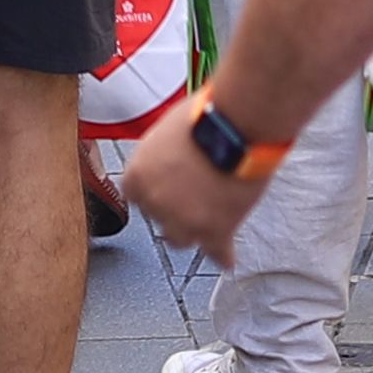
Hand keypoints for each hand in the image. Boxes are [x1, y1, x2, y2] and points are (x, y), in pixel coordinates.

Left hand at [129, 120, 256, 257]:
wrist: (236, 125)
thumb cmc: (204, 116)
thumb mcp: (166, 129)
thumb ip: (160, 154)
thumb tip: (167, 157)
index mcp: (138, 176)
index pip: (135, 196)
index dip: (153, 192)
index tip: (163, 189)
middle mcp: (156, 203)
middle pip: (158, 219)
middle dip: (173, 210)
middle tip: (191, 197)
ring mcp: (185, 221)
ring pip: (182, 240)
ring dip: (193, 231)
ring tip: (207, 221)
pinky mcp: (216, 231)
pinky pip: (217, 253)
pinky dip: (222, 254)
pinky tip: (225, 256)